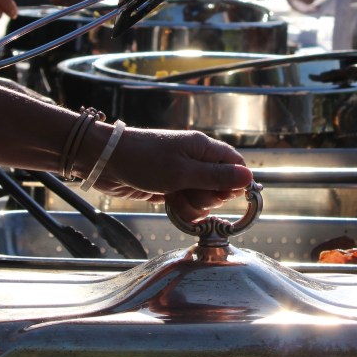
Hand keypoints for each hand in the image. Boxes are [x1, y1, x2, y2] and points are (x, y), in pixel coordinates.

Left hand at [90, 127, 252, 221]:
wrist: (106, 162)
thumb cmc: (144, 160)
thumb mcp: (183, 172)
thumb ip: (217, 177)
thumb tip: (249, 177)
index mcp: (204, 148)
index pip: (236, 165)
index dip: (235, 183)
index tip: (224, 195)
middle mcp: (196, 160)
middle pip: (220, 186)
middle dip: (208, 197)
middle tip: (188, 192)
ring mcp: (183, 174)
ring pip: (203, 198)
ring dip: (192, 205)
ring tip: (173, 197)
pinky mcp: (170, 187)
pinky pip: (187, 203)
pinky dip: (180, 208)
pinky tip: (168, 204)